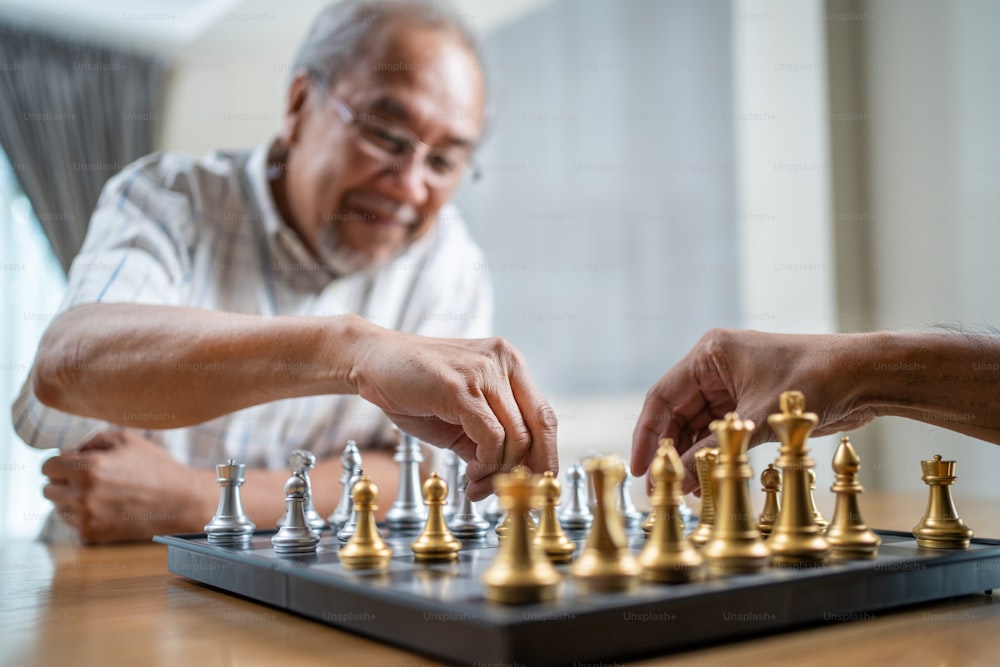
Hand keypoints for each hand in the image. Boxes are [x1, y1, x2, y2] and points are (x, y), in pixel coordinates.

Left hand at [41, 430, 211, 542]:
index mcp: (89, 468)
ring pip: (58, 508)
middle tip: (83, 477)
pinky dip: (80, 515)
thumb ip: (92, 439)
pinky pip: (72, 523)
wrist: (180, 501)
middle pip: (48, 489)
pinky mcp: (93, 535)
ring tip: (95, 492)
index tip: (71, 463)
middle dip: (62, 481)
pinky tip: (101, 506)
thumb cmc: (156, 467)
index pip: (48, 466)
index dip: (60, 462)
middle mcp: (83, 495)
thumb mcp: (127, 440)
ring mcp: (87, 518)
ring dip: (69, 499)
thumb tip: (70, 449)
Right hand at [353, 332, 558, 499]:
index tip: (534, 484)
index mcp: (509, 365)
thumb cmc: (414, 389)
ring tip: (476, 482)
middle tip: (507, 492)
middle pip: (540, 427)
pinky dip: (485, 463)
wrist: (371, 362)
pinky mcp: (461, 387)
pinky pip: (491, 437)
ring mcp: (483, 372)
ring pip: (516, 436)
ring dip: (499, 471)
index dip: (545, 456)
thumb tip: (514, 477)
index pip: (544, 417)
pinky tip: (470, 471)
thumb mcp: (462, 416)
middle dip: (529, 469)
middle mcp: (504, 362)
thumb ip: (491, 438)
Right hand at [630, 328, 875, 493]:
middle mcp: (715, 368)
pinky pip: (720, 432)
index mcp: (709, 354)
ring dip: (691, 455)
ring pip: (697, 426)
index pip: (662, 397)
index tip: (641, 465)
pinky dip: (713, 453)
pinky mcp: (749, 404)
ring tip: (683, 488)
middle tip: (660, 485)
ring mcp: (732, 386)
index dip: (647, 433)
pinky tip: (705, 477)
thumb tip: (683, 476)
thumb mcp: (760, 416)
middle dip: (669, 450)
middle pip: (677, 414)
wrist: (864, 376)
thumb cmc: (817, 377)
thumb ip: (719, 447)